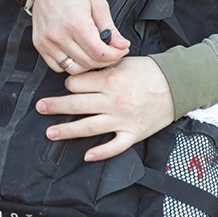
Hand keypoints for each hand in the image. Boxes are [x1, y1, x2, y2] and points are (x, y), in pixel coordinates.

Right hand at [30, 0, 129, 74]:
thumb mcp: (98, 3)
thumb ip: (110, 28)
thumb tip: (122, 46)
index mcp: (76, 23)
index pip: (100, 53)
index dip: (115, 55)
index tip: (121, 49)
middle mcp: (59, 34)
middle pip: (88, 62)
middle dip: (105, 60)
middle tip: (111, 50)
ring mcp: (47, 41)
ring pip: (73, 68)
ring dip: (87, 64)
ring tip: (93, 52)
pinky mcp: (39, 44)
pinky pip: (57, 66)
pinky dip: (70, 64)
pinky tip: (77, 52)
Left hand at [35, 56, 174, 160]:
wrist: (176, 85)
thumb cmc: (149, 72)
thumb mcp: (122, 62)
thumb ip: (101, 69)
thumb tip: (79, 73)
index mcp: (109, 80)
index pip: (77, 84)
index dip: (69, 84)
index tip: (68, 86)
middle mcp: (112, 101)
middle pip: (76, 105)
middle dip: (56, 106)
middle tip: (40, 107)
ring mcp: (122, 119)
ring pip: (89, 127)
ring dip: (68, 130)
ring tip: (51, 132)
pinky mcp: (133, 133)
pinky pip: (115, 146)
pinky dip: (101, 152)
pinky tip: (87, 155)